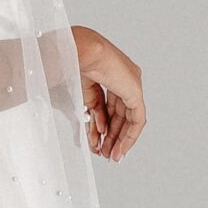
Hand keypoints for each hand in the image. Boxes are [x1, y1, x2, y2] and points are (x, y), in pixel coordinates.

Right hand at [72, 25, 144, 161]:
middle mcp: (122, 79)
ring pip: (128, 118)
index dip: (103, 127)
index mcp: (107, 74)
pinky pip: (137, 118)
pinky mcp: (135, 91)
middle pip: (119, 114)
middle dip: (112, 136)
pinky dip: (128, 134)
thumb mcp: (80, 98)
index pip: (109, 107)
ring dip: (119, 138)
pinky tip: (119, 146)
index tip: (98, 144)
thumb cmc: (70, 66)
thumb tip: (92, 135)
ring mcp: (131, 83)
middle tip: (105, 154)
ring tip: (111, 155)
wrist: (78, 52)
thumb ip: (89, 116)